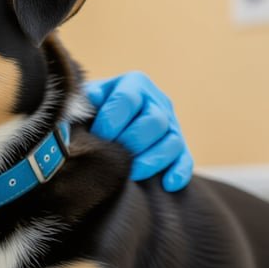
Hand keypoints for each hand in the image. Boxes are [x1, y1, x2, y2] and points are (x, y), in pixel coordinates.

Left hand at [85, 71, 192, 191]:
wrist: (103, 121)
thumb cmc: (90, 111)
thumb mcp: (85, 101)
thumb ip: (83, 104)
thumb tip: (84, 109)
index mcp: (134, 83)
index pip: (128, 100)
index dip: (111, 121)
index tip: (97, 137)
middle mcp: (157, 100)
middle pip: (154, 121)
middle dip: (132, 142)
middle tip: (113, 156)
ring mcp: (171, 124)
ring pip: (172, 141)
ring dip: (153, 160)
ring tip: (132, 173)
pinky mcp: (179, 146)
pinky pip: (185, 159)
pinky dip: (179, 172)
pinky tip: (168, 184)